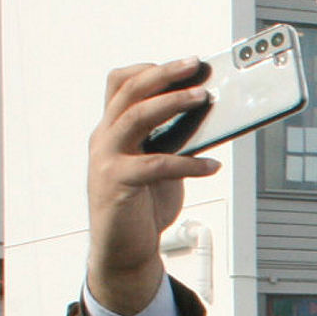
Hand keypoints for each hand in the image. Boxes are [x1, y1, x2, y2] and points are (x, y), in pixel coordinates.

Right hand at [86, 58, 220, 314]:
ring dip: (171, 102)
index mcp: (112, 130)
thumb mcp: (160, 167)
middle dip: (164, 75)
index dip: (149, 69)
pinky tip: (212, 167)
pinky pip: (155, 164)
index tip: (184, 64)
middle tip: (195, 67)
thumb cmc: (144, 207)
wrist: (124, 251)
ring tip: (202, 97)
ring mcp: (107, 159)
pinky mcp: (116, 183)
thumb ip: (173, 142)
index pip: (120, 84)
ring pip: (135, 116)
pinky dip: (188, 163)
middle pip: (128, 91)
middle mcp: (104, 138)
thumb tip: (207, 118)